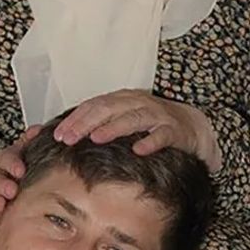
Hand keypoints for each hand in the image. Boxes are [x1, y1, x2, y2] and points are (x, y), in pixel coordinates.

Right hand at [0, 125, 42, 233]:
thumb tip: (38, 129)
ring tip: (0, 206)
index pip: (7, 157)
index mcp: (9, 161)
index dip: (12, 163)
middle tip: (12, 191)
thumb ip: (32, 142)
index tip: (20, 170)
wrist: (26, 190)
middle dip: (1, 184)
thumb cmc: (29, 172)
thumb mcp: (32, 156)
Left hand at [52, 89, 221, 172]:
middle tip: (69, 138)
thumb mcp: (123, 120)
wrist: (192, 126)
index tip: (58, 135)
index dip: (74, 119)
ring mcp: (157, 115)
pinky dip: (150, 141)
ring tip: (96, 138)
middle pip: (108, 109)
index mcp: (122, 100)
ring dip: (113, 128)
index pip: (93, 105)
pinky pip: (161, 135)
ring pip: (132, 118)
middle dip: (85, 123)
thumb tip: (65, 139)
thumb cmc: (151, 125)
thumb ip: (99, 126)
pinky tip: (137, 150)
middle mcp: (137, 103)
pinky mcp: (174, 130)